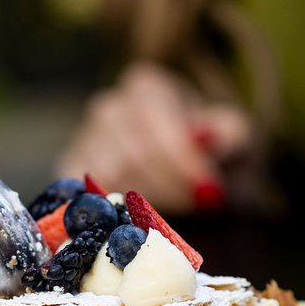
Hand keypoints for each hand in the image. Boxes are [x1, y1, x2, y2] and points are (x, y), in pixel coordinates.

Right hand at [56, 62, 253, 212]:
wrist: (190, 172)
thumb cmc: (211, 152)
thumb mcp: (235, 139)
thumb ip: (229, 134)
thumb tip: (208, 137)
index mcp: (147, 87)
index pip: (154, 126)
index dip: (181, 164)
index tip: (208, 191)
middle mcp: (109, 106)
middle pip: (131, 157)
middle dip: (169, 188)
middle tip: (196, 208)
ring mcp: (84, 139)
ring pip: (108, 179)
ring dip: (145, 205)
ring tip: (174, 211)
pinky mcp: (70, 172)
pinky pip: (84, 196)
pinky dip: (110, 211)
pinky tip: (137, 218)